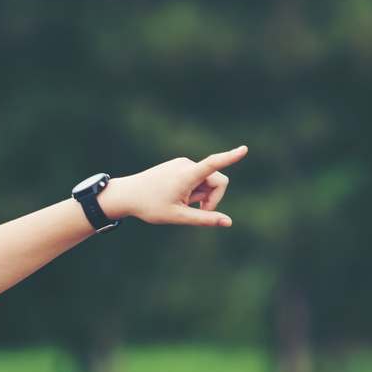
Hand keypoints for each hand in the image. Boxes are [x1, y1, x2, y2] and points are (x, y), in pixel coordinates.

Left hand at [97, 146, 246, 226]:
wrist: (127, 194)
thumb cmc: (151, 207)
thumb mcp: (178, 217)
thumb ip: (205, 219)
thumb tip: (228, 221)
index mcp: (186, 176)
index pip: (212, 165)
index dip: (230, 157)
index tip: (244, 149)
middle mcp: (186, 165)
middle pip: (216, 182)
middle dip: (212, 198)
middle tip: (196, 211)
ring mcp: (183, 163)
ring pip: (207, 181)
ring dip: (200, 195)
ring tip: (180, 201)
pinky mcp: (180, 165)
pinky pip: (197, 178)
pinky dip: (193, 190)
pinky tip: (176, 195)